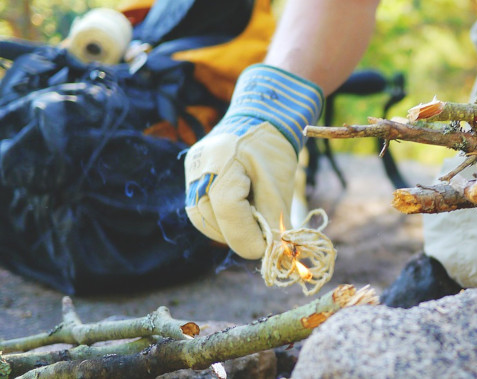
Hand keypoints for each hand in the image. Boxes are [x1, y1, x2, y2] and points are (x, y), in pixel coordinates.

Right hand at [185, 64, 322, 258]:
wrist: (260, 117)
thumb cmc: (273, 149)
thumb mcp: (279, 184)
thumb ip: (273, 218)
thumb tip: (274, 252)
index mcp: (223, 163)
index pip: (229, 211)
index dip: (248, 236)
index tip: (269, 249)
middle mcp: (199, 169)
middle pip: (211, 221)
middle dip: (239, 235)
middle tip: (264, 237)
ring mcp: (191, 173)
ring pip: (204, 220)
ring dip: (230, 230)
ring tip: (254, 220)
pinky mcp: (192, 178)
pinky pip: (202, 209)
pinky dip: (222, 219)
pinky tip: (242, 211)